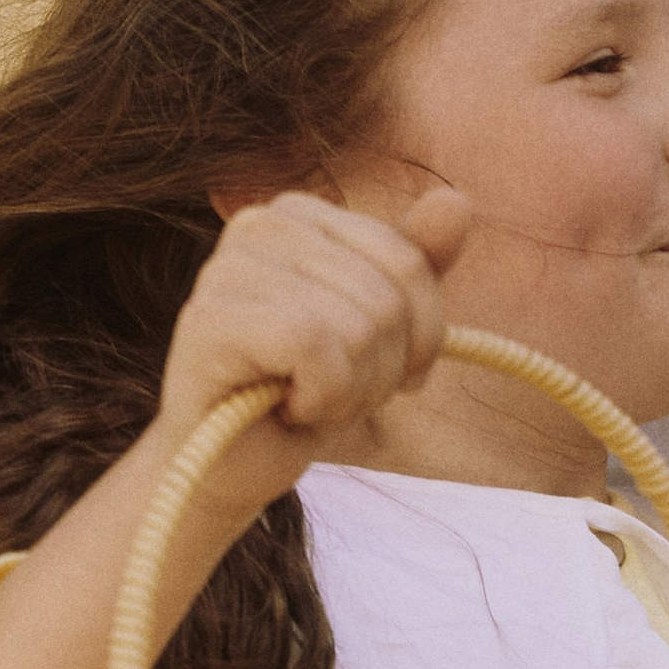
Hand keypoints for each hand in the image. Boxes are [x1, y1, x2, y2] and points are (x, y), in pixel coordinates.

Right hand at [157, 185, 471, 519]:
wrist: (231, 468)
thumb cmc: (303, 392)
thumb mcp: (380, 328)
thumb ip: (416, 263)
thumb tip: (456, 200)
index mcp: (300, 213)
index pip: (409, 262)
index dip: (419, 336)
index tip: (379, 369)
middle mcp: (260, 222)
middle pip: (387, 300)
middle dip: (378, 370)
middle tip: (330, 393)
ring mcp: (227, 266)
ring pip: (358, 327)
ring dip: (348, 391)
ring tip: (304, 400)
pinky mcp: (211, 317)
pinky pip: (317, 347)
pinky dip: (320, 397)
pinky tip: (285, 406)